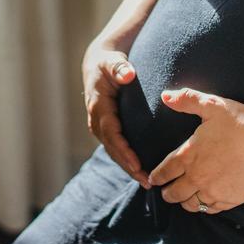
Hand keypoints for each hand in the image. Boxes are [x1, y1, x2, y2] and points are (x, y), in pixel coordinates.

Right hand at [82, 42, 151, 188]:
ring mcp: (100, 127)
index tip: (137, 164)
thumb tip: (128, 74)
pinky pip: (116, 148)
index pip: (111, 133)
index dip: (123, 150)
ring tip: (147, 182)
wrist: (97, 65)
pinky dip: (127, 161)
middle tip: (147, 181)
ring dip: (129, 168)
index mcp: (99, 107)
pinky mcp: (107, 130)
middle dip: (128, 166)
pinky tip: (142, 171)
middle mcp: (97, 121)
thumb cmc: (108, 63)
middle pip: (113, 149)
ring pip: (114, 152)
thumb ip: (119, 67)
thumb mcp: (112, 61)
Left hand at [147, 87, 243, 213]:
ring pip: (191, 204)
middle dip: (167, 193)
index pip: (165, 171)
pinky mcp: (230, 200)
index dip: (157, 176)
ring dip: (185, 202)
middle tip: (165, 193)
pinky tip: (205, 203)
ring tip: (184, 199)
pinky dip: (205, 208)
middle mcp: (197, 177)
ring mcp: (214, 191)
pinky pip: (211, 210)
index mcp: (189, 155)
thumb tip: (165, 96)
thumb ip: (187, 100)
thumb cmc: (242, 123)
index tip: (153, 180)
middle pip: (174, 193)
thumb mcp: (213, 106)